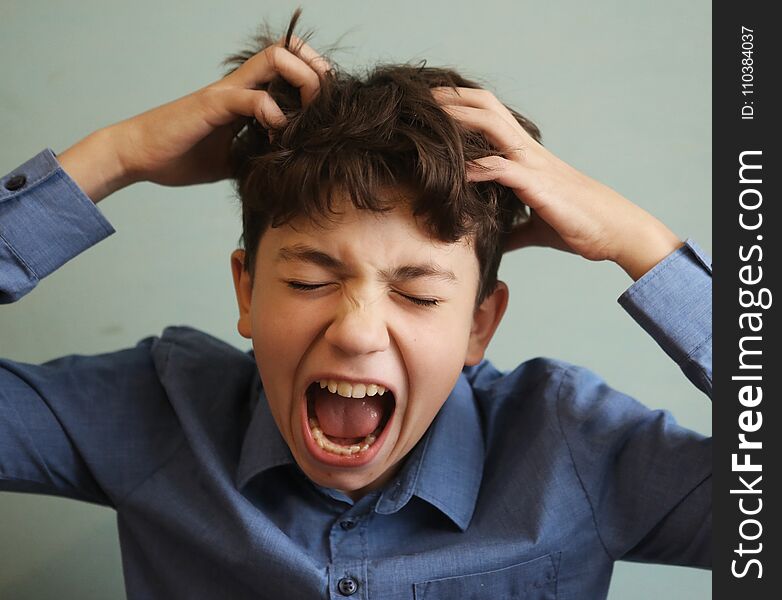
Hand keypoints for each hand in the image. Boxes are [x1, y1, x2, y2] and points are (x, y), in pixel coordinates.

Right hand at [58, 37, 328, 201]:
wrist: (137, 156)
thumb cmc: (181, 155)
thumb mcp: (232, 159)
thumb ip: (257, 153)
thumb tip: (285, 168)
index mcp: (244, 96)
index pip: (288, 68)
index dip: (313, 79)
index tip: (325, 109)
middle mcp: (238, 86)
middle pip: (289, 52)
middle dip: (318, 73)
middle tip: (327, 106)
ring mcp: (226, 92)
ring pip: (276, 60)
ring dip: (302, 83)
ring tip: (307, 117)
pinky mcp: (213, 105)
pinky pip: (254, 98)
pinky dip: (274, 115)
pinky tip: (277, 138)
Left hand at [431, 87, 682, 279]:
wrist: (618, 231)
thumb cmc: (581, 225)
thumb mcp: (538, 227)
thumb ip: (515, 229)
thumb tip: (496, 241)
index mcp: (528, 158)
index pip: (492, 117)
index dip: (464, 106)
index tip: (434, 107)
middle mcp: (530, 153)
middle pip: (488, 109)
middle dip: (455, 100)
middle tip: (422, 98)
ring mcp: (535, 166)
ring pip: (494, 128)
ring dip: (462, 120)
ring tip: (430, 118)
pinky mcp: (540, 186)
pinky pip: (504, 169)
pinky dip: (479, 167)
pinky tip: (458, 171)